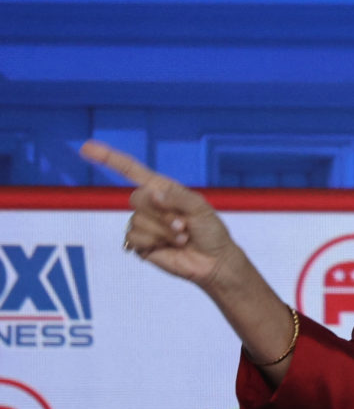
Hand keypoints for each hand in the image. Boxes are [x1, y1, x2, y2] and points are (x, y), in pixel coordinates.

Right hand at [79, 140, 240, 290]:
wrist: (212, 261)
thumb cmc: (210, 231)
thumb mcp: (200, 207)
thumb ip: (177, 197)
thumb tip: (153, 194)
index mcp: (163, 189)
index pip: (131, 171)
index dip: (108, 158)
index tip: (86, 147)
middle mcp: (150, 205)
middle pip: (136, 198)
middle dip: (161, 213)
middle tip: (183, 224)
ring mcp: (143, 225)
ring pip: (136, 221)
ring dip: (163, 231)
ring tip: (181, 237)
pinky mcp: (140, 245)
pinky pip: (134, 239)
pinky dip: (154, 242)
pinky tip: (169, 247)